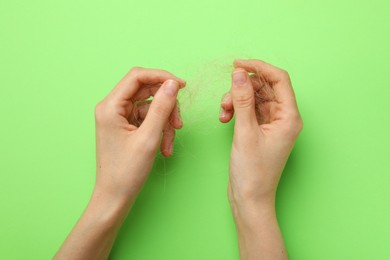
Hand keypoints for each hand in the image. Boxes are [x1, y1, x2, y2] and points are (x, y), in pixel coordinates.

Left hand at [94, 67, 185, 203]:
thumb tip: (173, 84)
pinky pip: (149, 120)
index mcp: (110, 106)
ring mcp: (119, 118)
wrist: (115, 197)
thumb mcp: (149, 137)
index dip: (161, 76)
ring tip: (169, 143)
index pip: (137, 77)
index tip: (181, 85)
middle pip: (146, 91)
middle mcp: (112, 108)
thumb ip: (162, 107)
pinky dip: (160, 131)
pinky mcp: (126, 127)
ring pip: (151, 107)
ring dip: (165, 122)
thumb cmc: (126, 171)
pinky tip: (165, 148)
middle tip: (179, 122)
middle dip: (166, 105)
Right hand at [220, 59, 301, 258]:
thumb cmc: (253, 172)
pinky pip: (249, 109)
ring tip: (223, 112)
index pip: (279, 79)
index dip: (259, 67)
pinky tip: (225, 117)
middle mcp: (283, 117)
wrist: (249, 198)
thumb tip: (238, 74)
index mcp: (289, 117)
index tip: (237, 64)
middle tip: (226, 97)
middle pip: (265, 87)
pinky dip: (236, 109)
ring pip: (254, 97)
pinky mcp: (260, 129)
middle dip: (243, 87)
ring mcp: (272, 123)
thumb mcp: (245, 132)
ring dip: (236, 99)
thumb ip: (242, 100)